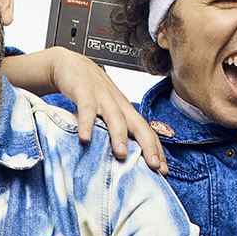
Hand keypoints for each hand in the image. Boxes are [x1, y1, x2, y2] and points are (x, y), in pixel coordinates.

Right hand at [45, 50, 166, 173]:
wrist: (73, 65)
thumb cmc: (92, 92)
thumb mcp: (106, 112)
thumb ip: (113, 132)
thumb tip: (121, 158)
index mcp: (126, 112)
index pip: (147, 132)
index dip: (157, 150)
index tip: (164, 170)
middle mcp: (119, 105)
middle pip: (139, 125)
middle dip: (149, 146)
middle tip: (154, 165)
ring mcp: (103, 98)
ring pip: (116, 117)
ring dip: (120, 136)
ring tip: (121, 154)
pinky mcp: (85, 93)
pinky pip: (87, 109)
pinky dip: (87, 123)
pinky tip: (85, 138)